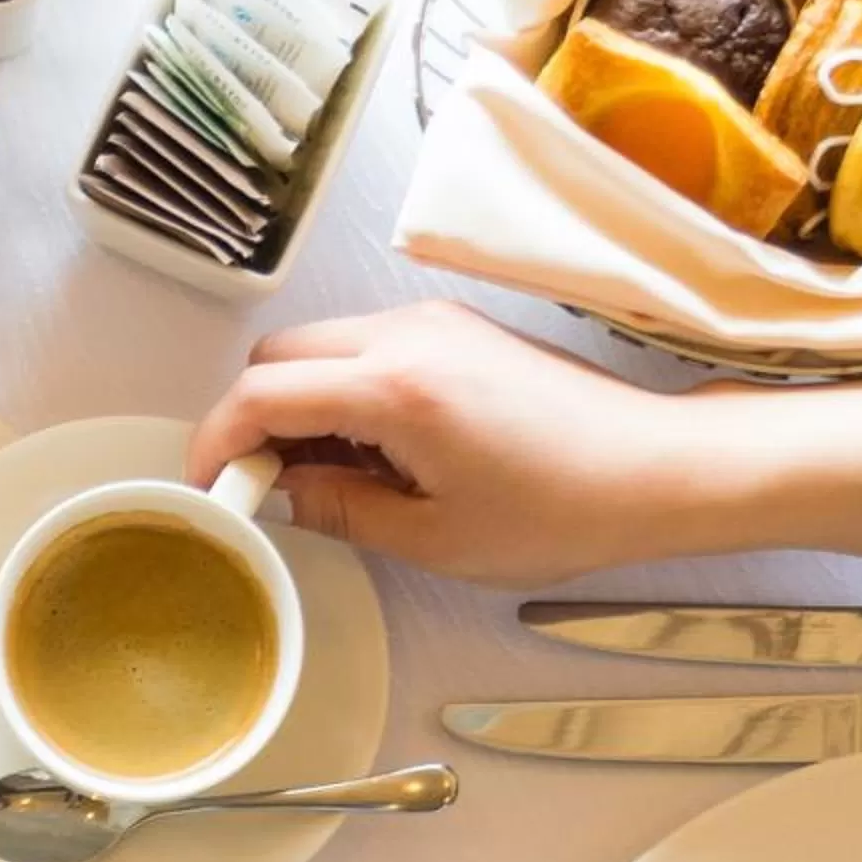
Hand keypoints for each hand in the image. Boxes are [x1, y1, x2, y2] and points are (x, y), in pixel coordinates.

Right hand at [188, 300, 690, 586]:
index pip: (262, 393)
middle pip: (279, 355)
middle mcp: (406, 335)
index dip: (217, 442)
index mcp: (395, 387)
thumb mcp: (430, 536)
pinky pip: (366, 349)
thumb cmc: (557, 510)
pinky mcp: (455, 331)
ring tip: (334, 481)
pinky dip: (344, 395)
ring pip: (320, 347)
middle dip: (254, 419)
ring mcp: (432, 324)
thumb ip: (338, 508)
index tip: (209, 489)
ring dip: (301, 407)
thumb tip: (280, 492)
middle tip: (267, 490)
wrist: (652, 468)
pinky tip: (376, 456)